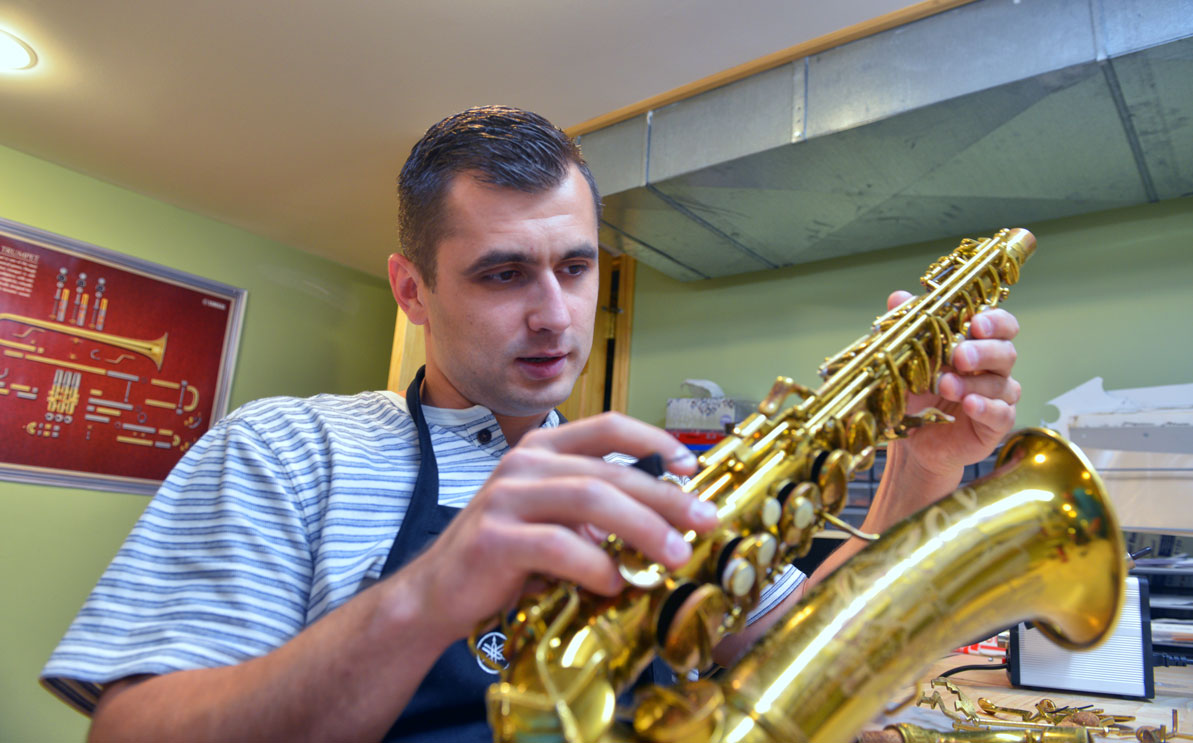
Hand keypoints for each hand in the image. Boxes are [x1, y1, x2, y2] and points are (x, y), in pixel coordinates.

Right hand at [401, 412, 717, 641]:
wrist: (437, 592)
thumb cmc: (505, 556)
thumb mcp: (552, 519)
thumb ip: (595, 511)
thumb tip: (665, 519)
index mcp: (541, 450)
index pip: (607, 426)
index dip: (655, 441)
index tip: (691, 467)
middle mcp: (523, 464)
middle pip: (610, 471)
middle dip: (665, 497)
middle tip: (703, 521)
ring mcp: (506, 498)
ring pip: (591, 501)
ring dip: (642, 529)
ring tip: (674, 555)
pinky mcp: (495, 538)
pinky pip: (559, 547)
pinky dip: (595, 565)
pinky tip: (615, 583)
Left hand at [870, 291, 1021, 523]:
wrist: (912, 443)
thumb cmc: (915, 397)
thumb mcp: (905, 363)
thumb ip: (907, 330)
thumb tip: (898, 297)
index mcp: (976, 346)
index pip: (1000, 325)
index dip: (994, 321)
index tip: (975, 323)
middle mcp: (992, 369)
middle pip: (1005, 352)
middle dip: (983, 351)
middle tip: (959, 356)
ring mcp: (998, 397)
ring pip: (1002, 383)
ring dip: (973, 383)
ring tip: (945, 386)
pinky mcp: (996, 424)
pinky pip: (1002, 414)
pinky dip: (987, 408)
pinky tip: (970, 405)